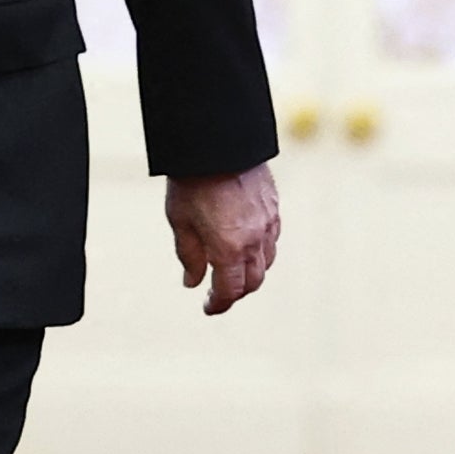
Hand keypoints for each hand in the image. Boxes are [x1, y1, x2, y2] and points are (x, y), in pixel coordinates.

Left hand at [167, 163, 280, 315]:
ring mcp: (269, 224)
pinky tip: (246, 247)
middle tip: (219, 294)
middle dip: (236, 293)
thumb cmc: (191, 183)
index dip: (219, 304)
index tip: (209, 308)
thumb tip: (193, 283)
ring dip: (250, 274)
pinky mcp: (274, 208)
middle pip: (253, 282)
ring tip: (231, 272)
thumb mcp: (180, 221)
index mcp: (228, 248)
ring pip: (266, 262)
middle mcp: (254, 241)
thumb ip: (189, 255)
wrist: (217, 145)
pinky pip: (272, 241)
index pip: (229, 290)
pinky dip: (260, 253)